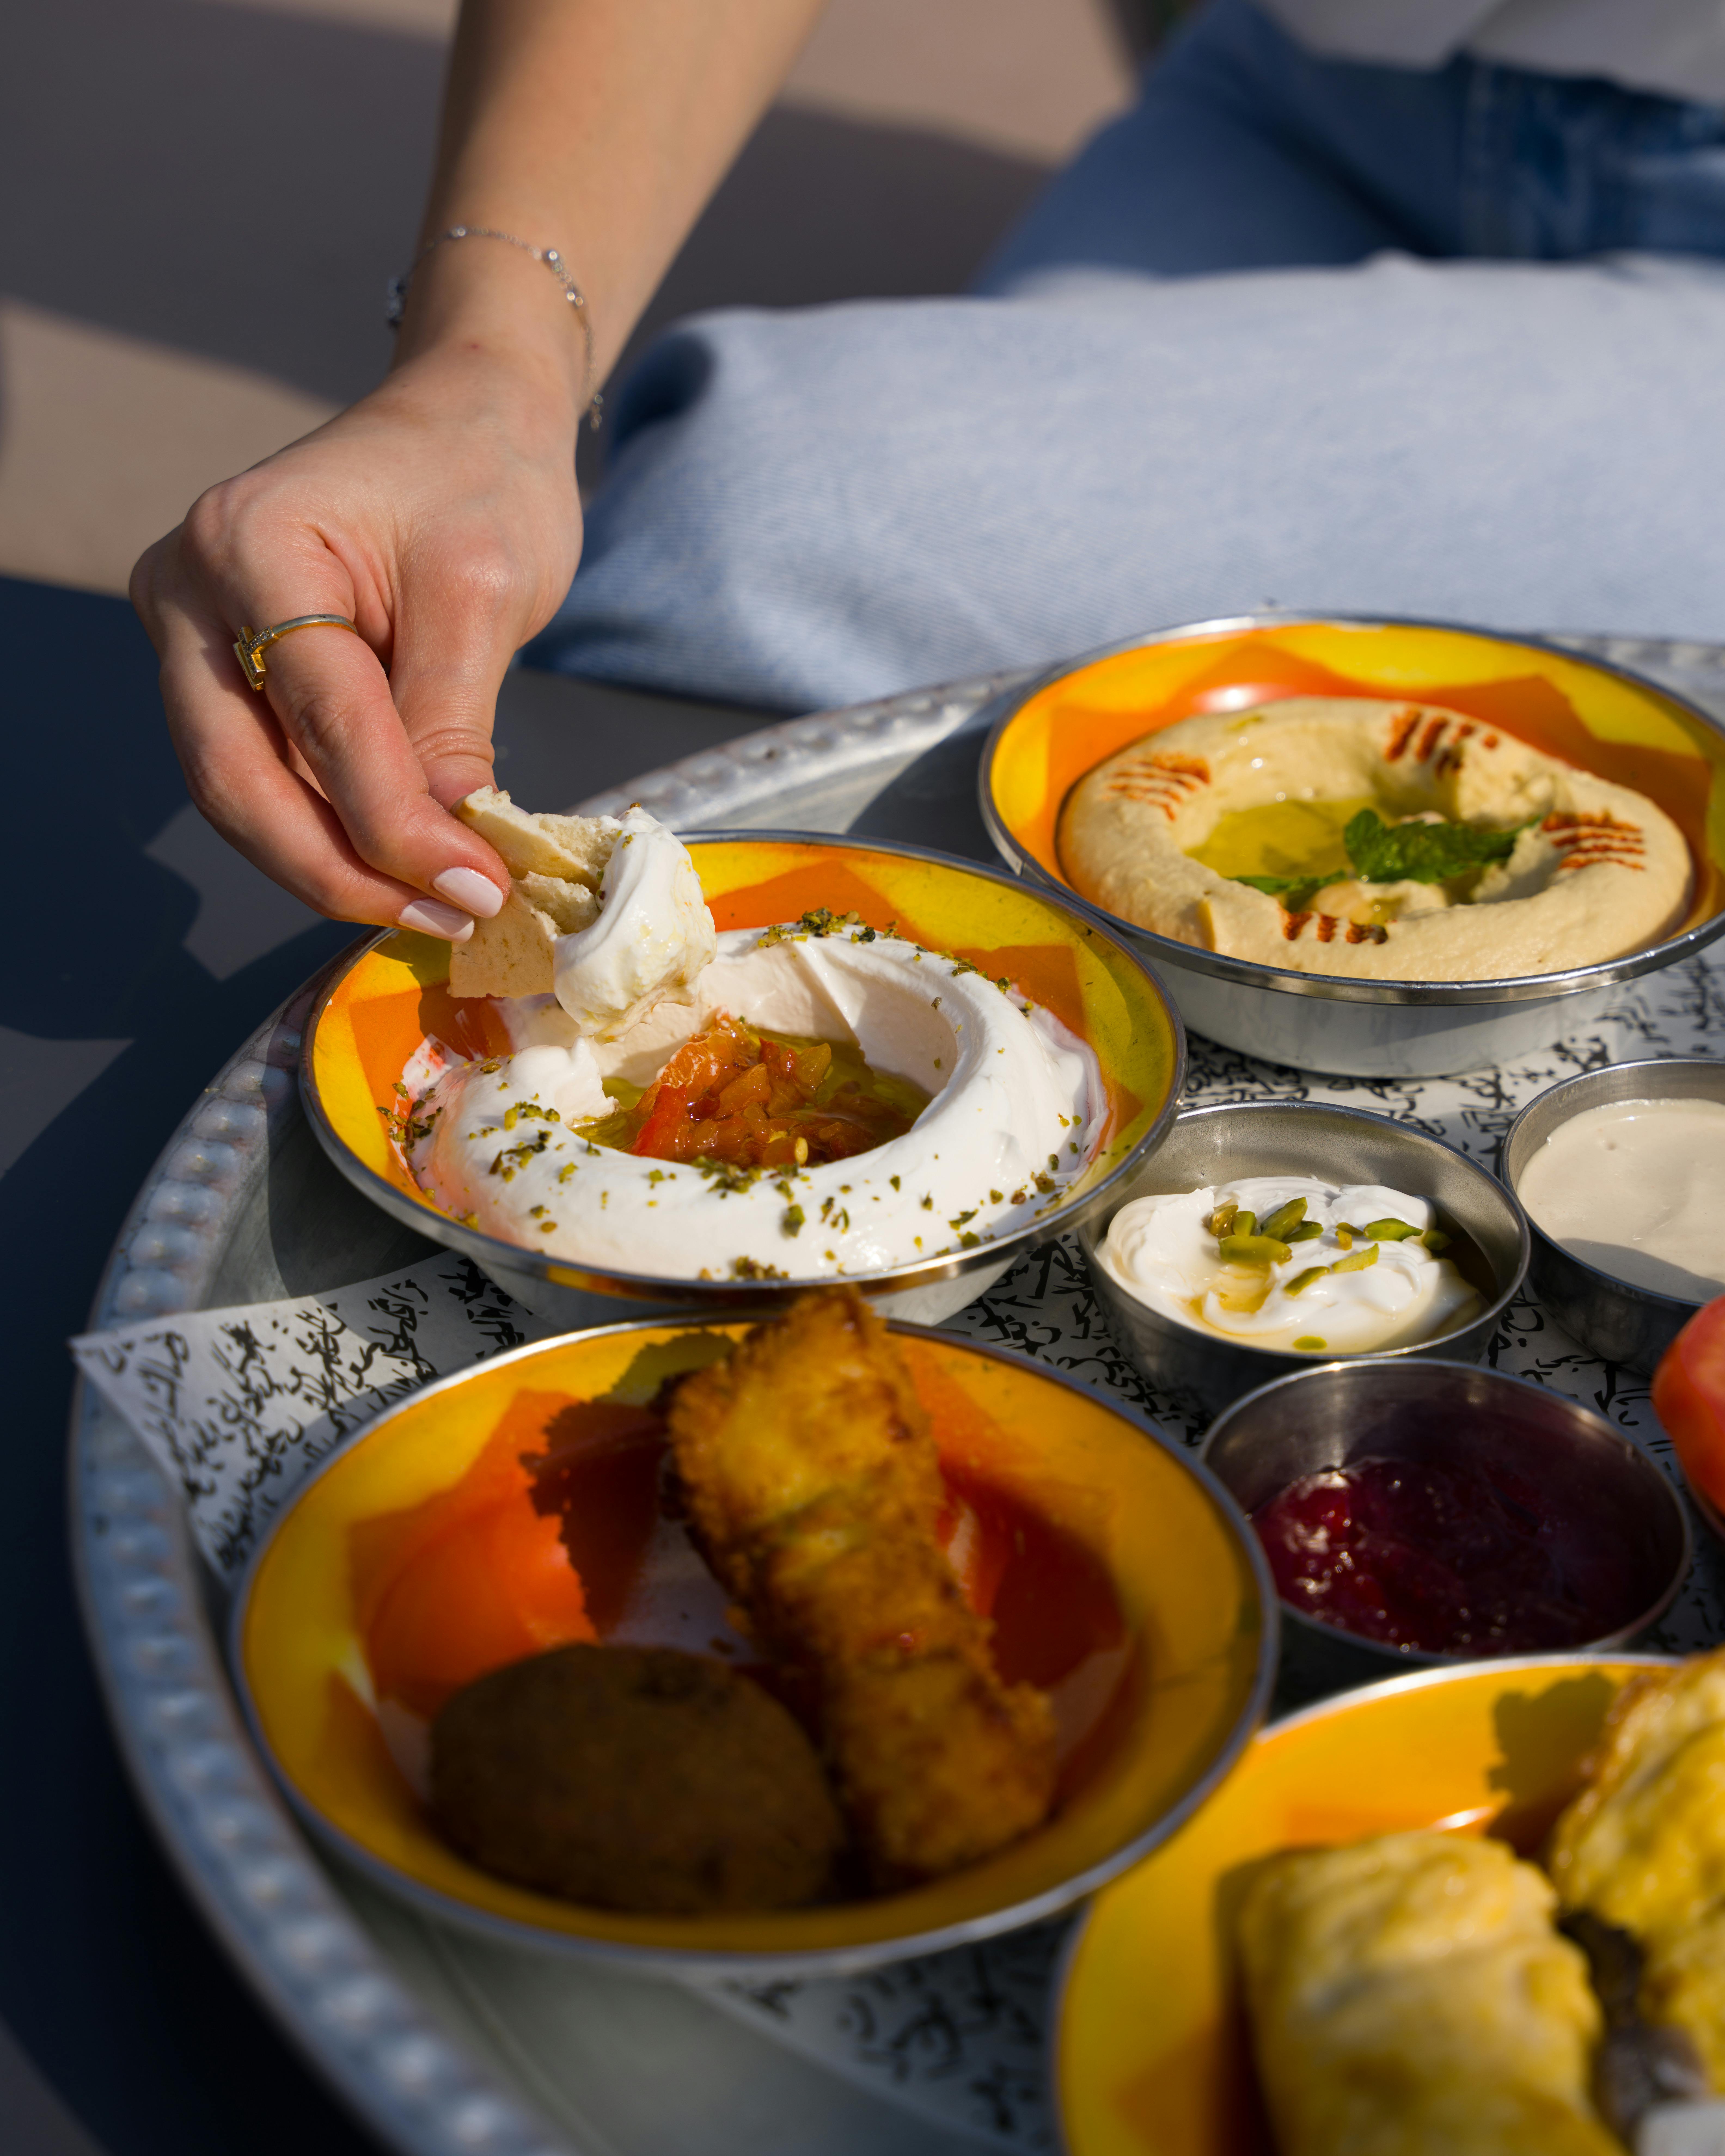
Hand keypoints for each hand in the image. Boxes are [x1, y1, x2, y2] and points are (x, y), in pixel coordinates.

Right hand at [131, 328, 584, 939]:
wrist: (466, 420)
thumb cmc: (479, 477)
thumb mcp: (484, 591)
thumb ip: (452, 723)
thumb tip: (449, 851)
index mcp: (250, 543)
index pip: (319, 719)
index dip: (394, 825)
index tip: (475, 888)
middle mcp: (192, 589)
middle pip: (239, 777)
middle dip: (340, 868)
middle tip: (443, 917)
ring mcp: (195, 634)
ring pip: (241, 794)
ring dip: (332, 866)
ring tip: (433, 907)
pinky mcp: (227, 671)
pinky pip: (265, 776)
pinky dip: (329, 833)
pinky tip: (401, 869)